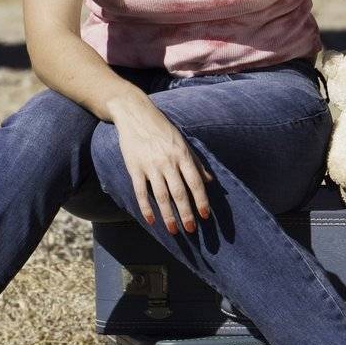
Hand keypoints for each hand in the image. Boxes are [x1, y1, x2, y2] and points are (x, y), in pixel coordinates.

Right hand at [112, 102, 213, 233]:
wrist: (135, 114)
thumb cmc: (162, 129)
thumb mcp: (182, 142)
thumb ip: (196, 163)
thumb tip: (210, 181)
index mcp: (182, 155)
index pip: (195, 182)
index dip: (201, 200)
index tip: (205, 216)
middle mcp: (167, 161)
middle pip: (179, 192)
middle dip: (186, 213)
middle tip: (191, 230)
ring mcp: (150, 165)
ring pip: (161, 196)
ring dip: (168, 215)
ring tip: (174, 230)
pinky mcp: (134, 168)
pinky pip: (140, 192)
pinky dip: (146, 208)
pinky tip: (151, 221)